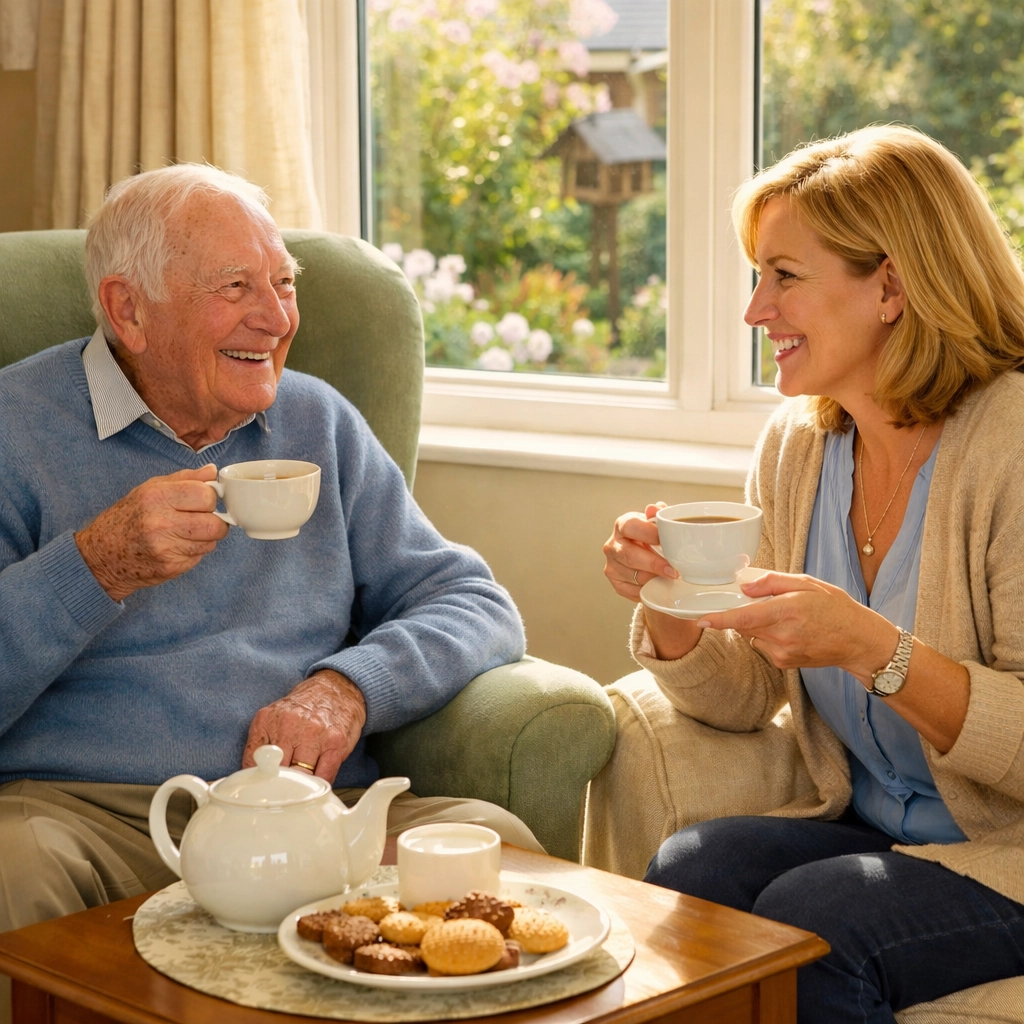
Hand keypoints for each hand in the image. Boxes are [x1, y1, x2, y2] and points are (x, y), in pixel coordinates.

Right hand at [75, 465, 228, 601]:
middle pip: (214, 523)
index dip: (210, 498)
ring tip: (186, 532)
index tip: (204, 501)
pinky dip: (195, 551)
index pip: (205, 495)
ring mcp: (166, 548)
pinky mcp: (171, 567)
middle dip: (215, 521)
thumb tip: (212, 471)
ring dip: (206, 538)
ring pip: (211, 542)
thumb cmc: (127, 518)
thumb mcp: (150, 489)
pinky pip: (200, 557)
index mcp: (156, 497)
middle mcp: (160, 522)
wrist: (101, 556)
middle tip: (202, 519)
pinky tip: (177, 546)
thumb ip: (185, 479)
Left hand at [242, 670, 366, 782]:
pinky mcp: (335, 742)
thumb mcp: (273, 718)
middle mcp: (289, 725)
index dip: (255, 782)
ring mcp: (314, 733)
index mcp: (267, 719)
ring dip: (300, 788)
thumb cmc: (304, 709)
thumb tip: (250, 778)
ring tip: (299, 790)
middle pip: (276, 772)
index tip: (258, 793)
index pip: (252, 763)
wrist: (336, 688)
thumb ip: (259, 744)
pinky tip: (316, 786)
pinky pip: (324, 777)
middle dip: (278, 787)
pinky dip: (319, 787)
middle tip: (279, 795)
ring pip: (300, 778)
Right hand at [603, 502, 678, 600]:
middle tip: (673, 570)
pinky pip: (633, 590)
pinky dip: (648, 589)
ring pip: (633, 576)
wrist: (647, 556)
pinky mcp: (615, 582)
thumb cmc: (654, 538)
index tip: (666, 542)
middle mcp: (612, 544)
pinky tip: (658, 584)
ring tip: (669, 577)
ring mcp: (611, 565)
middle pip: (629, 555)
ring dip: (654, 578)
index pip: (631, 526)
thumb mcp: (659, 524)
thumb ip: (660, 515)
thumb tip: (655, 507)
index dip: (650, 534)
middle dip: (653, 564)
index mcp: (623, 525)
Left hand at [694, 571, 897, 684]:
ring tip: (786, 618)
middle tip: (764, 602)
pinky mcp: (784, 663)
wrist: (858, 642)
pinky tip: (790, 632)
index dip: (721, 618)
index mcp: (788, 611)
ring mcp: (783, 652)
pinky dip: (768, 636)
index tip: (702, 619)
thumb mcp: (808, 584)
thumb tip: (746, 587)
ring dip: (758, 624)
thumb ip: (773, 582)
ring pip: (752, 634)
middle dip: (743, 612)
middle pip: (744, 624)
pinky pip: (763, 645)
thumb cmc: (836, 609)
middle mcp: (783, 635)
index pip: (746, 616)